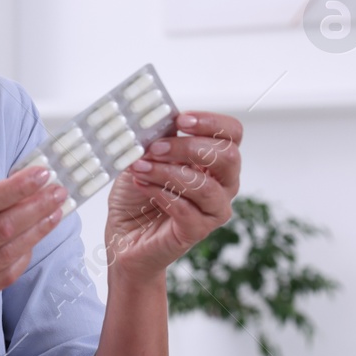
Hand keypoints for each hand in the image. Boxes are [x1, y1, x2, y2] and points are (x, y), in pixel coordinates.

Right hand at [0, 167, 68, 322]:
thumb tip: (13, 187)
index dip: (14, 189)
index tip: (40, 174)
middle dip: (34, 207)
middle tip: (58, 191)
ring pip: (6, 253)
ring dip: (37, 230)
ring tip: (55, 211)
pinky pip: (4, 276)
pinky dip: (24, 255)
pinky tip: (36, 238)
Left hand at [105, 111, 242, 279]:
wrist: (123, 236)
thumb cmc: (137, 195)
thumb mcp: (141, 159)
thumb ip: (153, 140)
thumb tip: (154, 120)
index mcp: (214, 160)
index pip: (232, 133)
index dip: (211, 122)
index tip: (181, 119)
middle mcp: (222, 184)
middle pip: (228, 157)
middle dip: (189, 148)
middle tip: (156, 148)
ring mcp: (213, 209)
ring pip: (206, 186)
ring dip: (168, 173)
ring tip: (140, 168)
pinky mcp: (198, 230)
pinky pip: (186, 210)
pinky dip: (160, 194)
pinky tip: (142, 186)